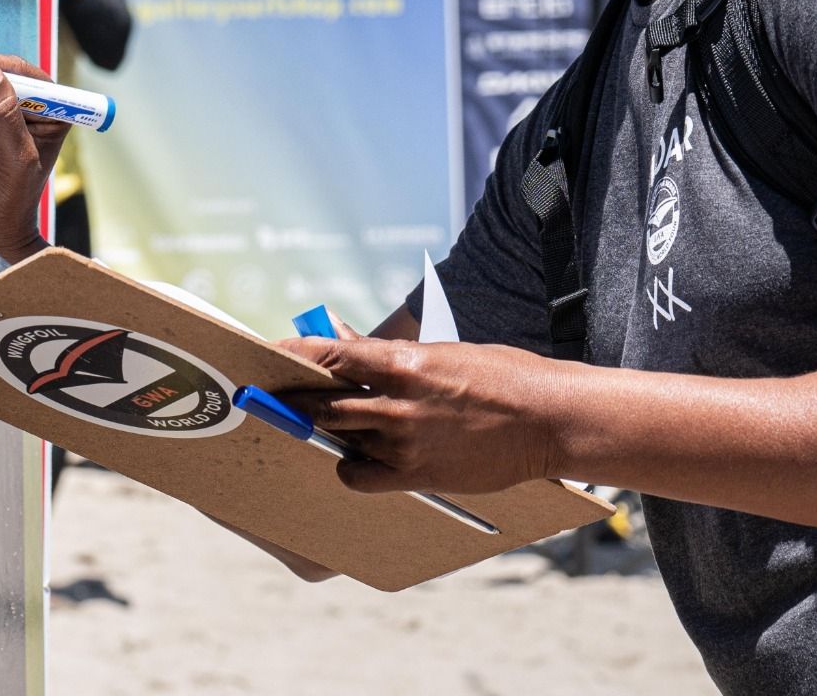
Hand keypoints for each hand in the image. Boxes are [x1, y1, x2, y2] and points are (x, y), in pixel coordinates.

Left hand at [279, 337, 566, 495]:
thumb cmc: (498, 374)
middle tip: (281, 393)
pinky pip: (359, 476)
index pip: (330, 355)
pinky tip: (356, 458)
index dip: (293, 355)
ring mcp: (405, 441)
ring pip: (339, 435)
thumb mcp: (441, 351)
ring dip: (326, 428)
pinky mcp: (417, 474)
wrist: (546, 418)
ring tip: (320, 421)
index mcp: (403, 360)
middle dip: (299, 397)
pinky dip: (351, 467)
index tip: (271, 355)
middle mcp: (397, 402)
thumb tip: (345, 340)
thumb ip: (389, 353)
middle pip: (322, 401)